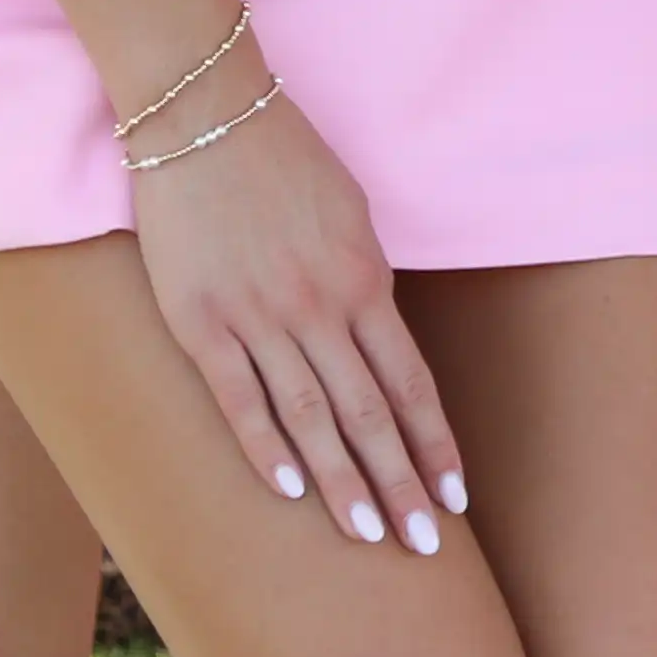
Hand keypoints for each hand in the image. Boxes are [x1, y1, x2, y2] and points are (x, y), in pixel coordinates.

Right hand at [130, 82, 462, 554]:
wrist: (206, 113)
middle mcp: (320, 305)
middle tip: (423, 543)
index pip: (410, 381)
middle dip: (400, 481)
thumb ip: (363, 280)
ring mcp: (260, 316)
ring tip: (367, 534)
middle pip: (370, 412)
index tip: (456, 495)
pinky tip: (291, 490)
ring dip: (343, 481)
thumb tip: (376, 332)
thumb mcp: (348, 213)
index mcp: (364, 278)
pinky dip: (266, 447)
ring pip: (312, 417)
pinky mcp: (200, 321)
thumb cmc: (283, 157)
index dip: (433, 442)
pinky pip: (239, 398)